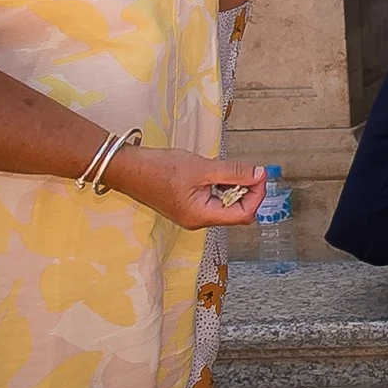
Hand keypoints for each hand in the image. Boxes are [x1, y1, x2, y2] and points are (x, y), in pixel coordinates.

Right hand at [106, 145, 266, 229]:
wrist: (127, 167)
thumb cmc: (160, 168)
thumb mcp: (202, 168)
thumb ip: (234, 173)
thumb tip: (259, 175)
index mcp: (201, 216)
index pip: (243, 214)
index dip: (257, 195)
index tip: (259, 174)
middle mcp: (198, 220)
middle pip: (237, 210)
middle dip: (245, 189)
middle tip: (244, 168)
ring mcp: (192, 213)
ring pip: (225, 203)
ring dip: (232, 185)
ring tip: (222, 167)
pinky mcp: (187, 204)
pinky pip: (212, 198)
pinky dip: (219, 184)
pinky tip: (212, 170)